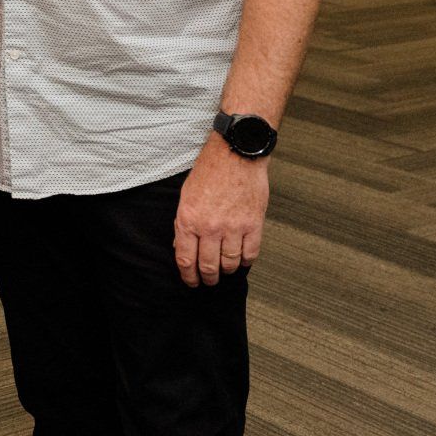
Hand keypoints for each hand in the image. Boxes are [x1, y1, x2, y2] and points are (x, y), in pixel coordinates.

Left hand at [173, 134, 269, 286]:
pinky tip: (242, 260)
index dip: (188, 276)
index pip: (185, 259)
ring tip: (225, 270)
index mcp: (188, 219)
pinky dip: (246, 261)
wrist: (236, 154)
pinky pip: (250, 254)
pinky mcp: (253, 225)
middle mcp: (210, 227)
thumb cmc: (210, 172)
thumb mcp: (186, 197)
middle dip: (207, 278)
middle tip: (209, 281)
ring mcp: (233, 227)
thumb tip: (183, 247)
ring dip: (227, 271)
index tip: (191, 281)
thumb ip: (184, 224)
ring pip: (230, 263)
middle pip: (208, 266)